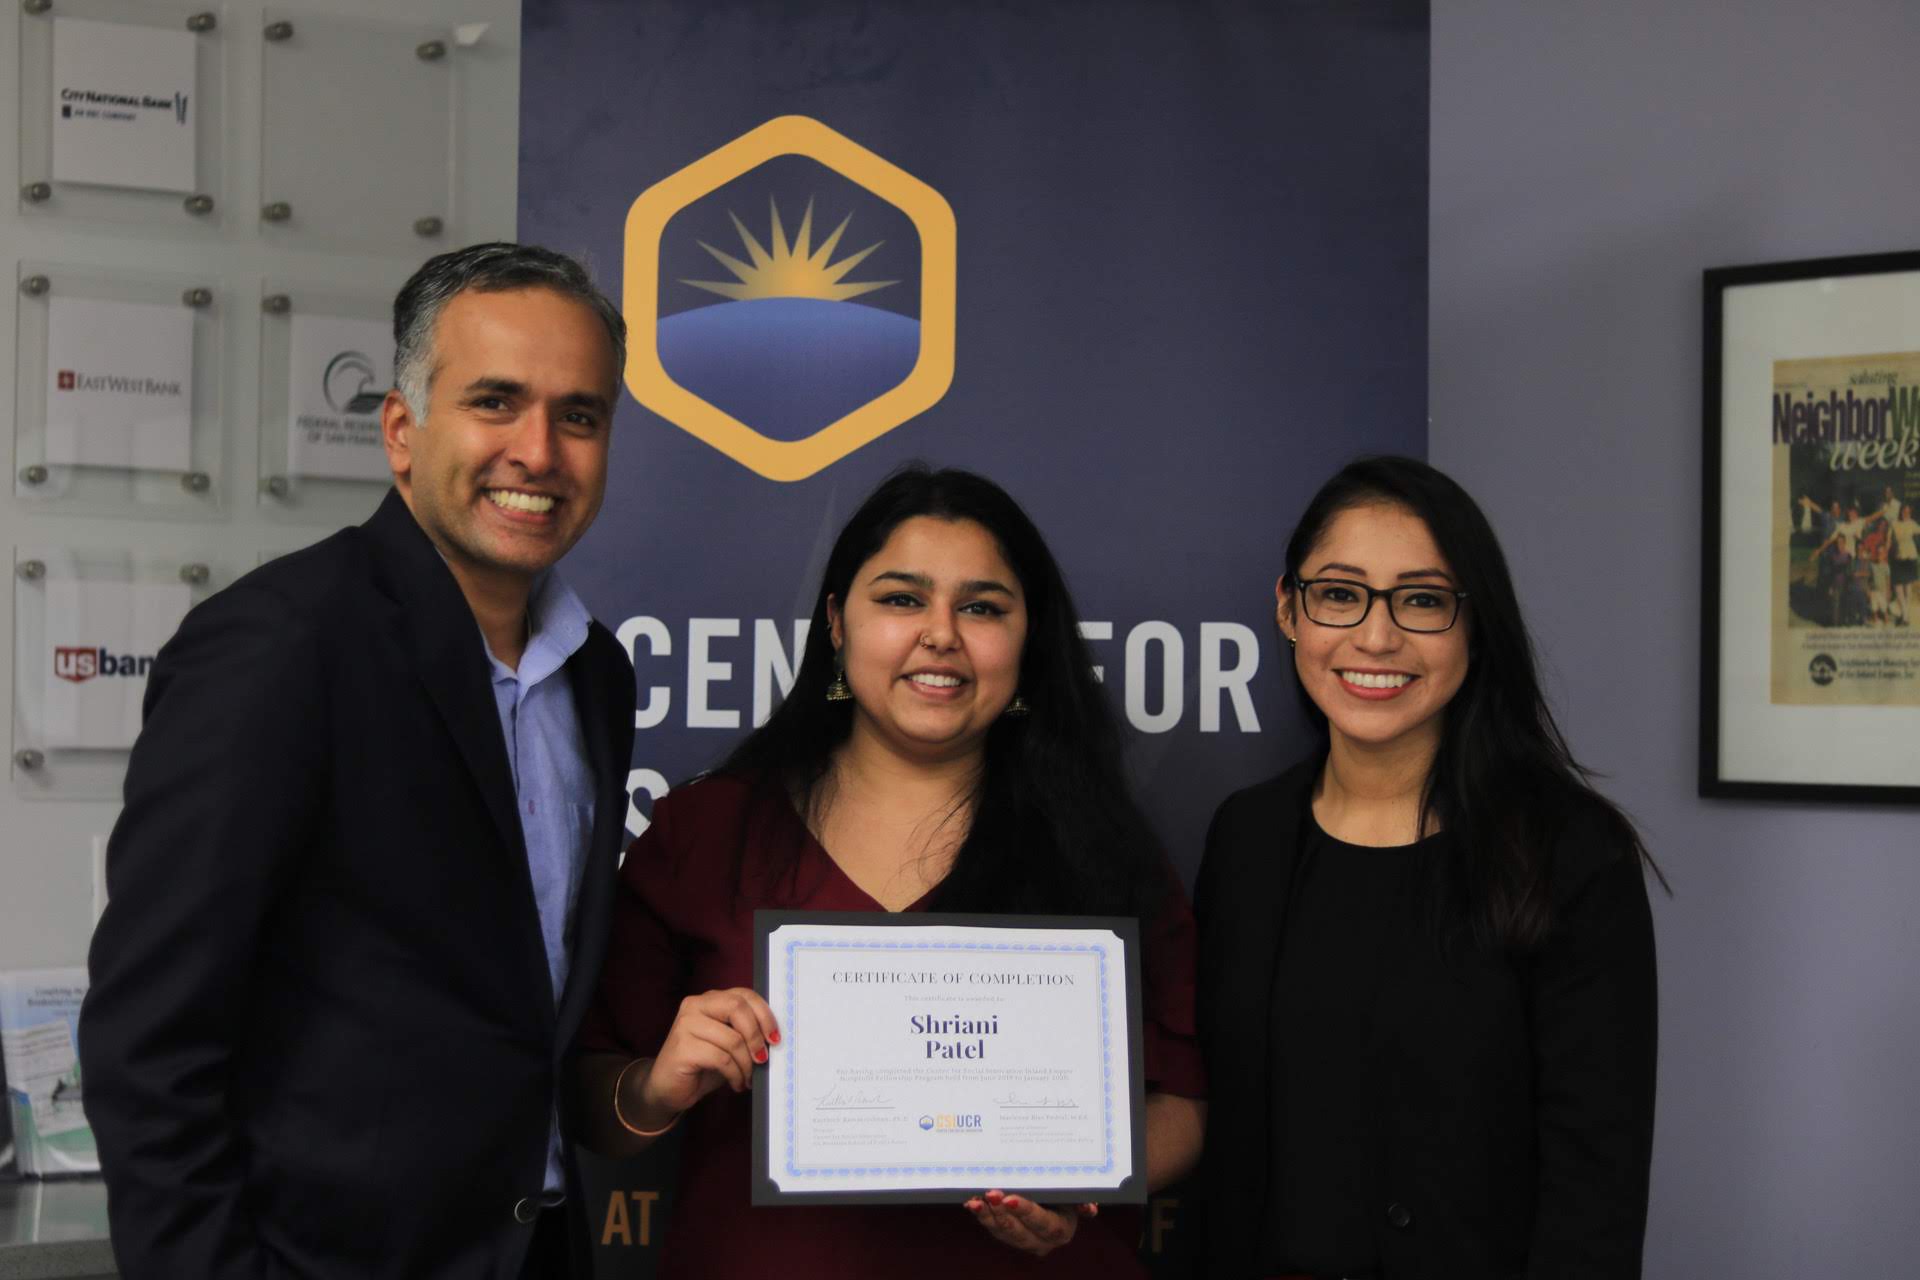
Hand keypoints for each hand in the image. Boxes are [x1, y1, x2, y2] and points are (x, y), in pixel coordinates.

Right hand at [638, 988, 779, 1120]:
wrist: (667, 1088)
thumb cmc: (702, 1065)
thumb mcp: (727, 1044)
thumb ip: (744, 1032)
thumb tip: (774, 1038)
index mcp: (709, 1000)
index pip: (743, 995)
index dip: (764, 1015)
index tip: (775, 1038)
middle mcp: (695, 1006)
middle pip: (737, 1008)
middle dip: (756, 1036)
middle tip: (763, 1059)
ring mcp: (686, 1025)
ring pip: (732, 1039)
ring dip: (746, 1064)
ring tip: (748, 1078)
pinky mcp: (682, 1048)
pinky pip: (721, 1059)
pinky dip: (735, 1074)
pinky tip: (736, 1084)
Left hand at [962, 1189, 1095, 1256]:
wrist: (1054, 1198)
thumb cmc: (1065, 1192)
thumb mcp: (1074, 1194)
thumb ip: (1080, 1200)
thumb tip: (1089, 1209)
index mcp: (1061, 1230)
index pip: (1043, 1223)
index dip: (1026, 1211)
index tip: (1009, 1198)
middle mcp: (1041, 1241)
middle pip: (1020, 1232)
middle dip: (1003, 1214)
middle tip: (991, 1194)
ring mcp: (1022, 1241)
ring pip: (1003, 1233)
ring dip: (988, 1216)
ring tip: (976, 1201)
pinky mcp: (1007, 1235)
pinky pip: (993, 1228)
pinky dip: (982, 1216)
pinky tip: (972, 1203)